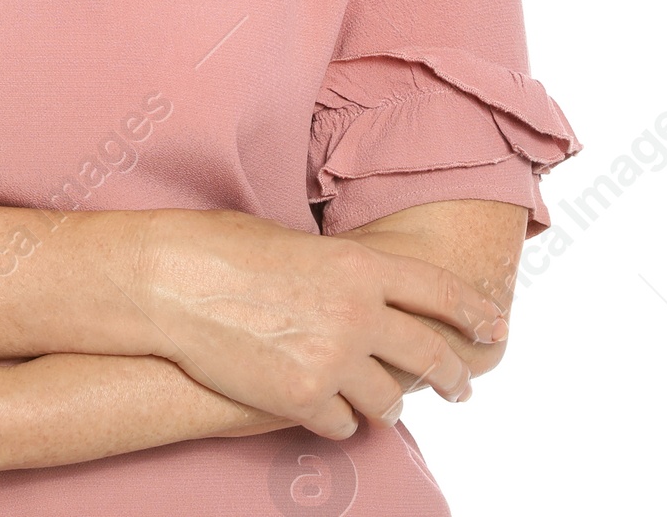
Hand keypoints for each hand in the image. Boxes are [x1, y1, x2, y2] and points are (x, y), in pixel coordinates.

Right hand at [132, 209, 508, 438]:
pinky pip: (343, 424)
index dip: (474, 311)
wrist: (171, 282)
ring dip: (389, 404)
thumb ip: (333, 269)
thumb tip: (347, 287)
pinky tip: (331, 413)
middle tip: (461, 387)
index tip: (495, 328)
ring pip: (389, 400)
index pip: (439, 291)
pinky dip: (341, 420)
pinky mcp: (302, 398)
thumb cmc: (219, 248)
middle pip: (428, 353)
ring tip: (387, 407)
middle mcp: (357, 313)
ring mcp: (332, 360)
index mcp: (358, 265)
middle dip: (452, 374)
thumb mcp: (292, 241)